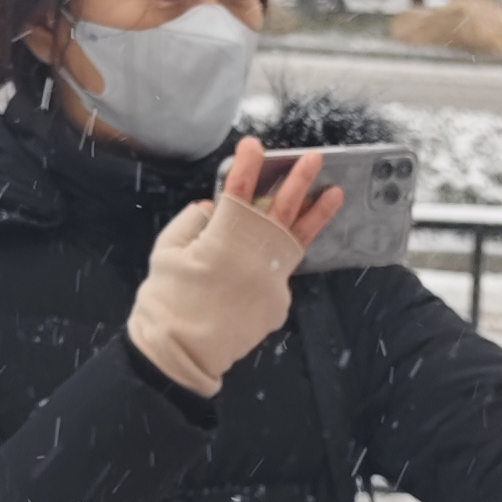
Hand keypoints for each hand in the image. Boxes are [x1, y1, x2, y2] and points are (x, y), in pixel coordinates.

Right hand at [127, 137, 344, 396]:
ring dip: (317, 214)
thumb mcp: (166, 252)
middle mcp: (256, 257)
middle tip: (314, 159)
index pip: (239, 192)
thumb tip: (212, 209)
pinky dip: (277, 261)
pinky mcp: (278, 304)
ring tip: (335, 194)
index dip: (247, 166)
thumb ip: (192, 223)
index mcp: (225, 240)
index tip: (255, 146)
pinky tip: (275, 255)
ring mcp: (272, 282)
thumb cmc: (167, 301)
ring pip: (298, 240)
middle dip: (298, 181)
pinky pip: (279, 274)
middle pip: (282, 210)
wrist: (181, 355)